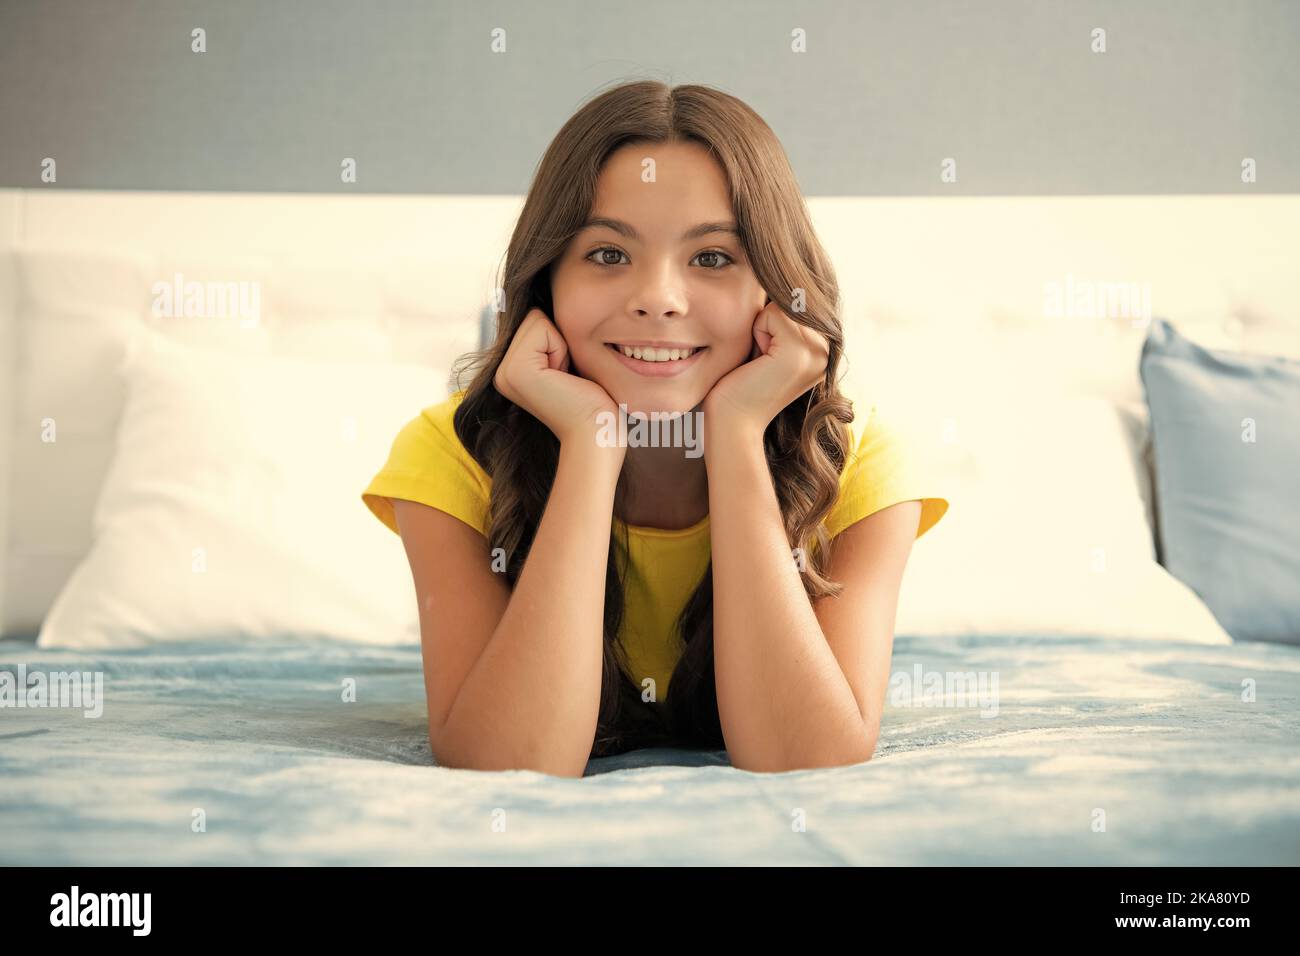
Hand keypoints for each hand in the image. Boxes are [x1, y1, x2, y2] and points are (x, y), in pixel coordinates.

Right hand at [493, 308, 622, 448]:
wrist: (598, 434)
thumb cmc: (595, 402)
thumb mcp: (568, 362)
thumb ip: (551, 339)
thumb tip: (550, 300)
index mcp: (511, 370)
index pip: (535, 319)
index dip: (560, 340)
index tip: (567, 375)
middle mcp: (501, 372)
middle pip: (533, 316)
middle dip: (560, 340)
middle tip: (567, 377)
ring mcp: (504, 372)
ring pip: (537, 319)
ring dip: (562, 345)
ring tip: (565, 379)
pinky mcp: (515, 371)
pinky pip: (543, 328)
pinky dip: (562, 349)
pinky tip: (564, 379)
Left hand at [702, 300, 829, 438]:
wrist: (733, 423)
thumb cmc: (739, 385)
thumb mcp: (768, 345)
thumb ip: (781, 320)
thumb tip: (780, 275)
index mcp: (822, 348)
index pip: (794, 303)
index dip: (769, 324)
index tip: (765, 358)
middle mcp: (827, 350)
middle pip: (789, 302)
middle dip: (766, 325)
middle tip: (760, 361)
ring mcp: (818, 352)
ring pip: (782, 307)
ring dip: (761, 330)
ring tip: (760, 362)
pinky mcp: (801, 353)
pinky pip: (773, 315)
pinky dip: (757, 334)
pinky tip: (758, 362)